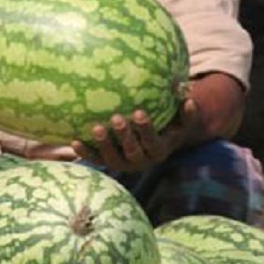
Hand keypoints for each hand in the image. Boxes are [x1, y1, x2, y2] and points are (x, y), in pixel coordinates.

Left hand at [73, 97, 202, 172]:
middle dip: (124, 136)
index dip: (146, 130)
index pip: (153, 143)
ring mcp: (124, 164)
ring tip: (96, 127)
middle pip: (132, 152)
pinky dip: (86, 152)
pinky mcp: (109, 162)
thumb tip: (190, 99)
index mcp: (159, 151)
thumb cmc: (171, 124)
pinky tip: (74, 141)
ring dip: (104, 145)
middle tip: (117, 118)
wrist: (156, 141)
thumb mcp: (183, 120)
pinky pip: (96, 159)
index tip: (139, 112)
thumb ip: (188, 112)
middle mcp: (142, 162)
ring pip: (113, 160)